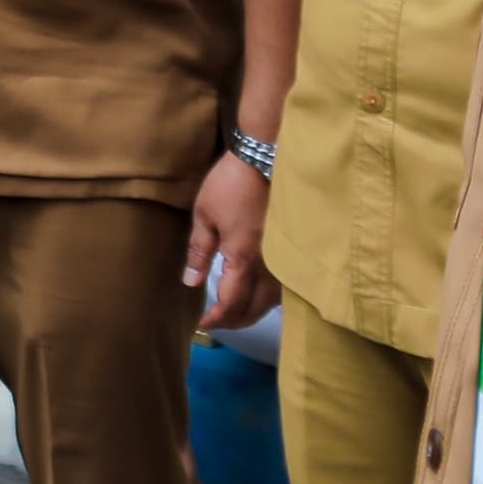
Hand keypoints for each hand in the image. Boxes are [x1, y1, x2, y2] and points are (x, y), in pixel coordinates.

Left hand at [183, 151, 277, 329]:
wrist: (265, 159)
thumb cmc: (230, 186)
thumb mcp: (204, 216)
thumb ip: (199, 252)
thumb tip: (192, 282)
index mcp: (242, 259)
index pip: (232, 302)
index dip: (218, 318)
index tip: (203, 324)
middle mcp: (268, 265)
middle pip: (255, 308)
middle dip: (235, 321)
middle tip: (216, 322)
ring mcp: (283, 258)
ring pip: (273, 300)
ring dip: (254, 312)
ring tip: (235, 313)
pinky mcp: (291, 248)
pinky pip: (284, 286)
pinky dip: (270, 298)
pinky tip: (259, 295)